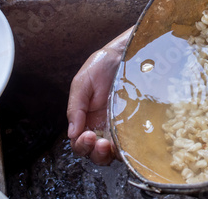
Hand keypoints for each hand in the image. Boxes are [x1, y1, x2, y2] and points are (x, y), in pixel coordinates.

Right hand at [67, 27, 132, 164]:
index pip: (80, 142)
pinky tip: (128, 142)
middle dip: (95, 153)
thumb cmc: (102, 66)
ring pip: (113, 152)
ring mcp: (120, 126)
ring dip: (110, 154)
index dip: (81, 144)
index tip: (87, 135)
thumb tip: (71, 133)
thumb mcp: (83, 83)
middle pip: (96, 152)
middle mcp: (102, 126)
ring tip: (110, 145)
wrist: (127, 53)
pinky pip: (132, 142)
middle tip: (99, 143)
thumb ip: (75, 107)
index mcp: (86, 119)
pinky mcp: (136, 123)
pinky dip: (129, 148)